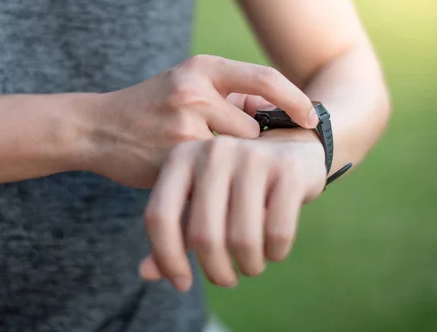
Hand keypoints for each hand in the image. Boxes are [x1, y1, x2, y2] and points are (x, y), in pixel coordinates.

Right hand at [87, 55, 318, 187]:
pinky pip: (212, 174)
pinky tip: (181, 166)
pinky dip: (207, 177)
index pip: (265, 79)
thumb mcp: (184, 85)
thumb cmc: (147, 108)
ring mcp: (183, 124)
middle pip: (252, 128)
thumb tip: (271, 112)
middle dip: (242, 144)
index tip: (312, 119)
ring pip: (233, 155)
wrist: (97, 128)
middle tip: (218, 148)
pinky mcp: (175, 157)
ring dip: (223, 162)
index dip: (296, 100)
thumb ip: (226, 96)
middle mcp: (195, 90)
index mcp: (201, 68)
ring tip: (190, 154)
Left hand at [139, 128, 326, 291]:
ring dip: (248, 266)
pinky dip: (275, 253)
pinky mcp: (287, 169)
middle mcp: (213, 151)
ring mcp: (252, 157)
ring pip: (242, 239)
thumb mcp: (198, 203)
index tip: (182, 284)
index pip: (159, 216)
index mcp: (182, 157)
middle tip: (226, 280)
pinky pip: (277, 232)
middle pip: (202, 235)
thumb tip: (146, 274)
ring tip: (251, 266)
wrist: (290, 152)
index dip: (167, 258)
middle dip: (216, 271)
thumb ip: (174, 234)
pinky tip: (273, 250)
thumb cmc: (234, 186)